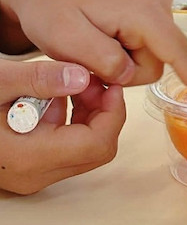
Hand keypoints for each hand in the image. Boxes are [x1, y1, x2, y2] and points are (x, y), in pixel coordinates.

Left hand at [0, 0, 186, 108]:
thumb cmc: (50, 6)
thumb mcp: (64, 39)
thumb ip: (104, 60)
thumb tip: (130, 73)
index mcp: (141, 7)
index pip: (178, 51)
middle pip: (158, 60)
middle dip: (125, 69)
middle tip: (88, 54)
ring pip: (153, 51)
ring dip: (123, 57)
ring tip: (93, 38)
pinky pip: (150, 37)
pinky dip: (127, 43)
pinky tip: (104, 30)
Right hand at [0, 59, 124, 193]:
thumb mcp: (0, 80)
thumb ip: (41, 78)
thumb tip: (82, 75)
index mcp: (28, 156)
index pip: (97, 144)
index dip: (112, 112)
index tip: (109, 82)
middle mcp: (32, 174)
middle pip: (95, 148)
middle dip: (101, 109)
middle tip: (88, 77)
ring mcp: (30, 173)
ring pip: (82, 149)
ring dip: (86, 113)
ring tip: (69, 82)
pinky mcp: (28, 165)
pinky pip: (64, 147)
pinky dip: (69, 119)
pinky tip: (52, 95)